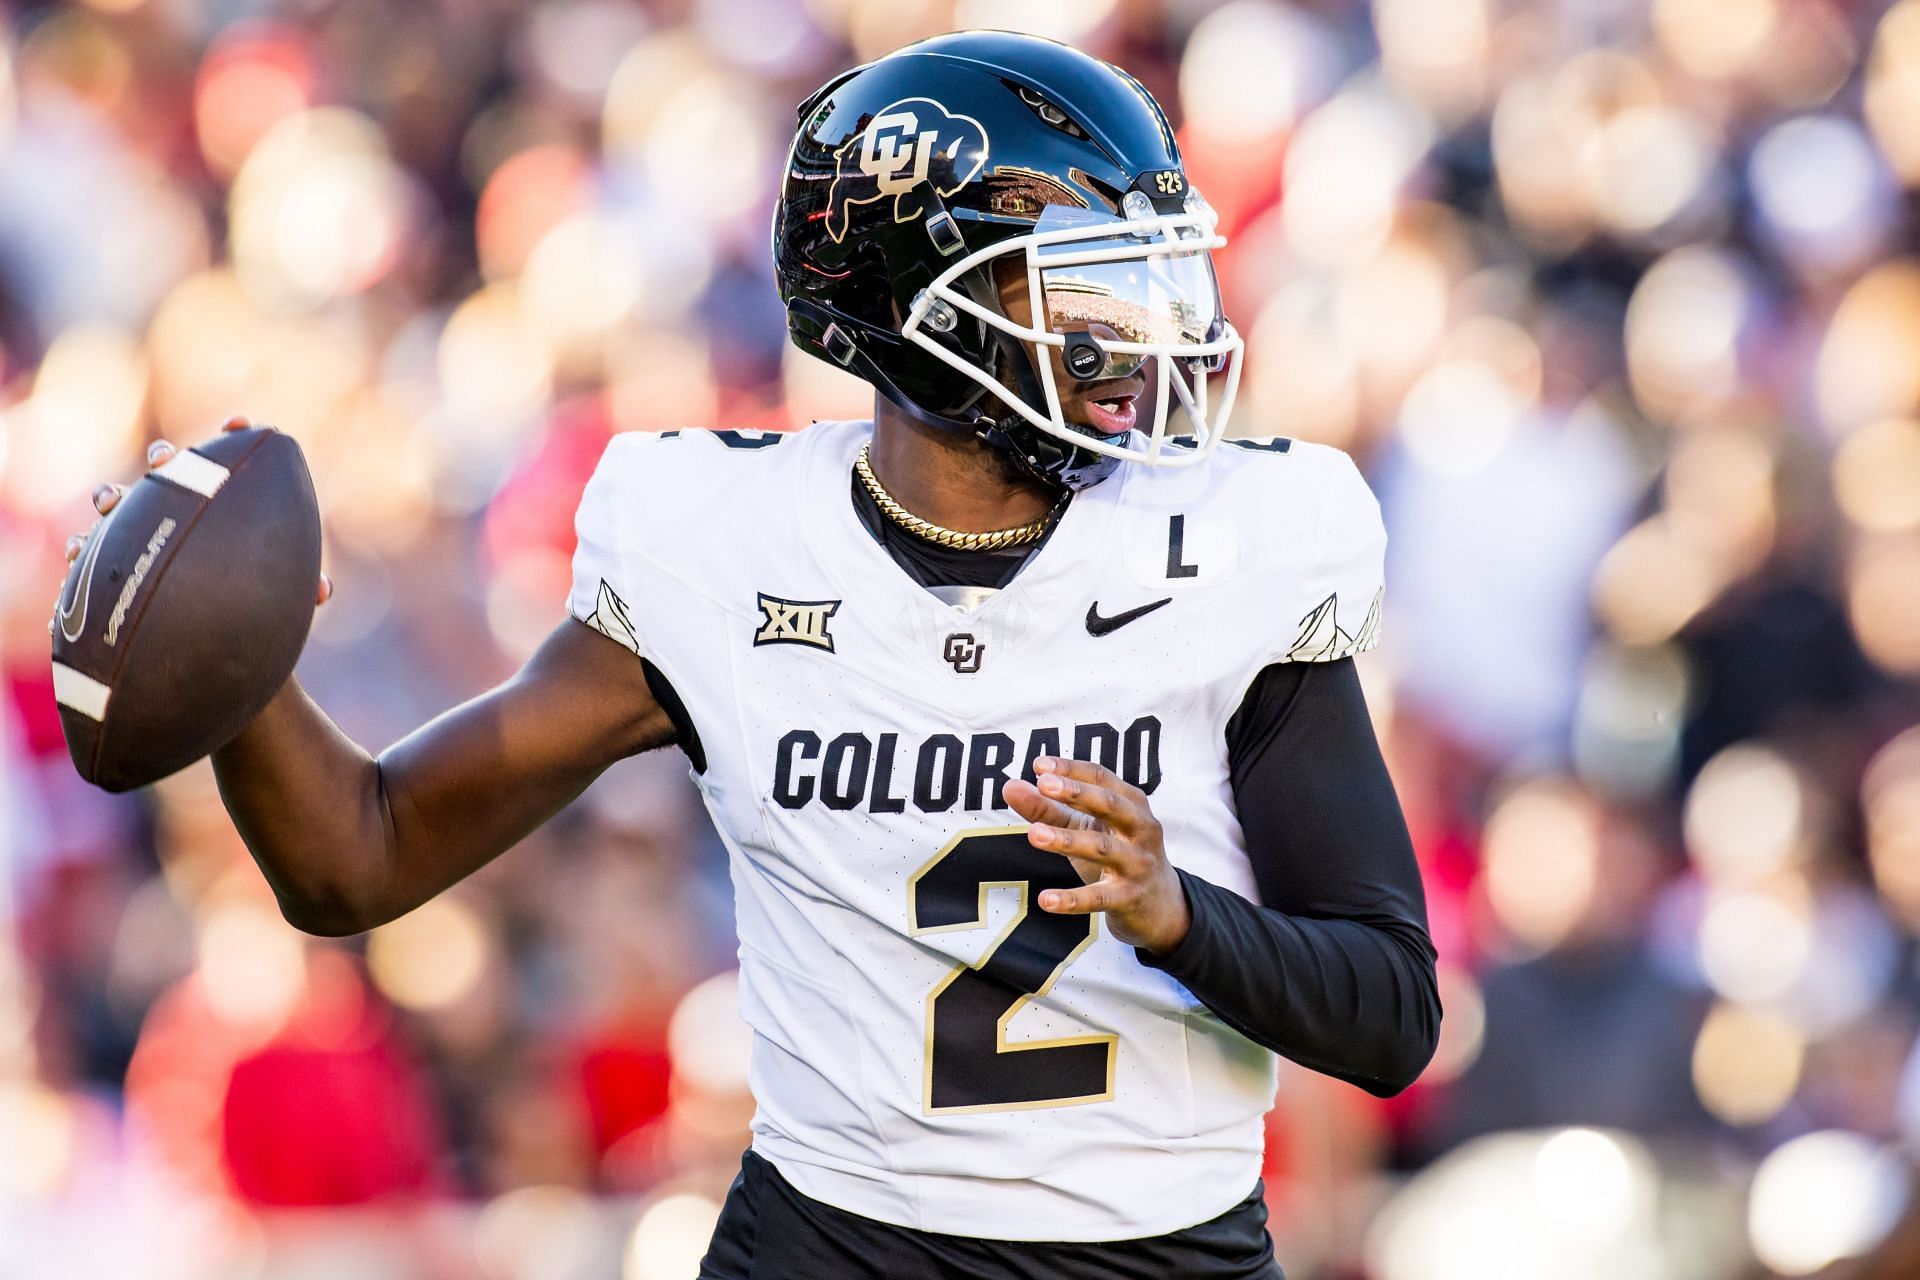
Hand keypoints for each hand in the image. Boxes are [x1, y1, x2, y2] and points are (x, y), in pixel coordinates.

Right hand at [56, 417, 329, 620]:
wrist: (200, 643)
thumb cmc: (241, 606)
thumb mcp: (272, 597)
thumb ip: (298, 590)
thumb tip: (323, 591)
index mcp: (217, 508)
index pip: (224, 463)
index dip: (230, 436)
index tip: (240, 422)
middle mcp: (174, 512)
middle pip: (165, 473)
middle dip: (165, 460)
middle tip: (168, 460)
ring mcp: (135, 534)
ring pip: (116, 505)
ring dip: (111, 498)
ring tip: (111, 501)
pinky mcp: (105, 566)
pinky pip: (84, 554)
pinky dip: (80, 548)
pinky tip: (78, 549)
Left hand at [1004, 756, 1191, 954]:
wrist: (1161, 907)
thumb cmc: (1118, 856)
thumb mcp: (1086, 828)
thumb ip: (1048, 808)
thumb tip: (1009, 786)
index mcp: (1131, 804)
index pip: (1102, 778)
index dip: (1071, 769)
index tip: (1039, 765)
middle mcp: (1141, 828)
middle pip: (1109, 804)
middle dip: (1077, 792)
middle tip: (1042, 784)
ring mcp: (1138, 863)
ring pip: (1102, 847)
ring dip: (1067, 840)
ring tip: (1033, 833)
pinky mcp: (1130, 897)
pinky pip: (1099, 897)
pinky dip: (1072, 899)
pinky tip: (1045, 899)